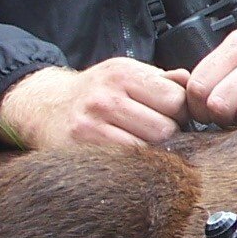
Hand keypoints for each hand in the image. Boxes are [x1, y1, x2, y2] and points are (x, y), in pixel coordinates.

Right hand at [0, 57, 191, 149]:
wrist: (45, 106)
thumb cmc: (96, 91)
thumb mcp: (126, 73)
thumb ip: (162, 80)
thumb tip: (191, 83)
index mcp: (123, 73)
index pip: (176, 99)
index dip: (181, 111)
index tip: (172, 115)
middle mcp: (106, 97)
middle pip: (165, 129)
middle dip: (168, 134)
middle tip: (155, 132)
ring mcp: (91, 125)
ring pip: (148, 149)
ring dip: (152, 151)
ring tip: (141, 143)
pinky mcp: (81, 150)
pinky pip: (126, 164)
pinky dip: (134, 164)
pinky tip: (128, 156)